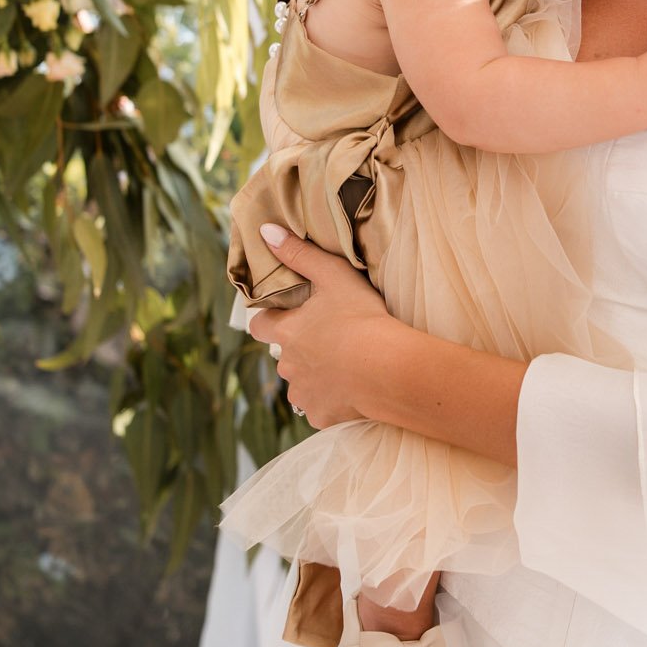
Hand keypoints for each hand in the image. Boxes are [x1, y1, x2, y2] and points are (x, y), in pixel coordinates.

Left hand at [247, 224, 393, 429]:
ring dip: (316, 375)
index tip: (284, 313)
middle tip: (330, 337)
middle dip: (301, 348)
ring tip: (345, 365)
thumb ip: (299, 254)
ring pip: (302, 383)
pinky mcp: (321, 415)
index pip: (260, 325)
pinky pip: (321, 407)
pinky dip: (332, 399)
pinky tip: (352, 389)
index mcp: (286, 332)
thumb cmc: (360, 318)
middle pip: (285, 355)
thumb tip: (265, 231)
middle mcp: (287, 365)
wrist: (386, 369)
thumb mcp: (333, 276)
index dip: (269, 318)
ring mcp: (303, 393)